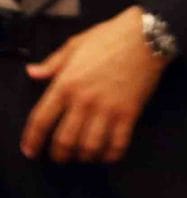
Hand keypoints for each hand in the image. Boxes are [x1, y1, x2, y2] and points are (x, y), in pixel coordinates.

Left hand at [22, 8, 166, 163]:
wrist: (144, 38)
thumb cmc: (108, 38)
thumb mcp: (73, 46)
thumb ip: (52, 64)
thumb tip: (32, 73)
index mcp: (65, 84)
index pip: (42, 119)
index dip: (33, 140)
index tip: (30, 151)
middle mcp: (84, 101)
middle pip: (65, 139)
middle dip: (59, 155)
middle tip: (59, 159)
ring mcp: (108, 109)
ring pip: (91, 146)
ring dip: (84, 156)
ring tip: (82, 157)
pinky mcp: (129, 113)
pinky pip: (119, 143)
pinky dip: (111, 155)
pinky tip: (107, 156)